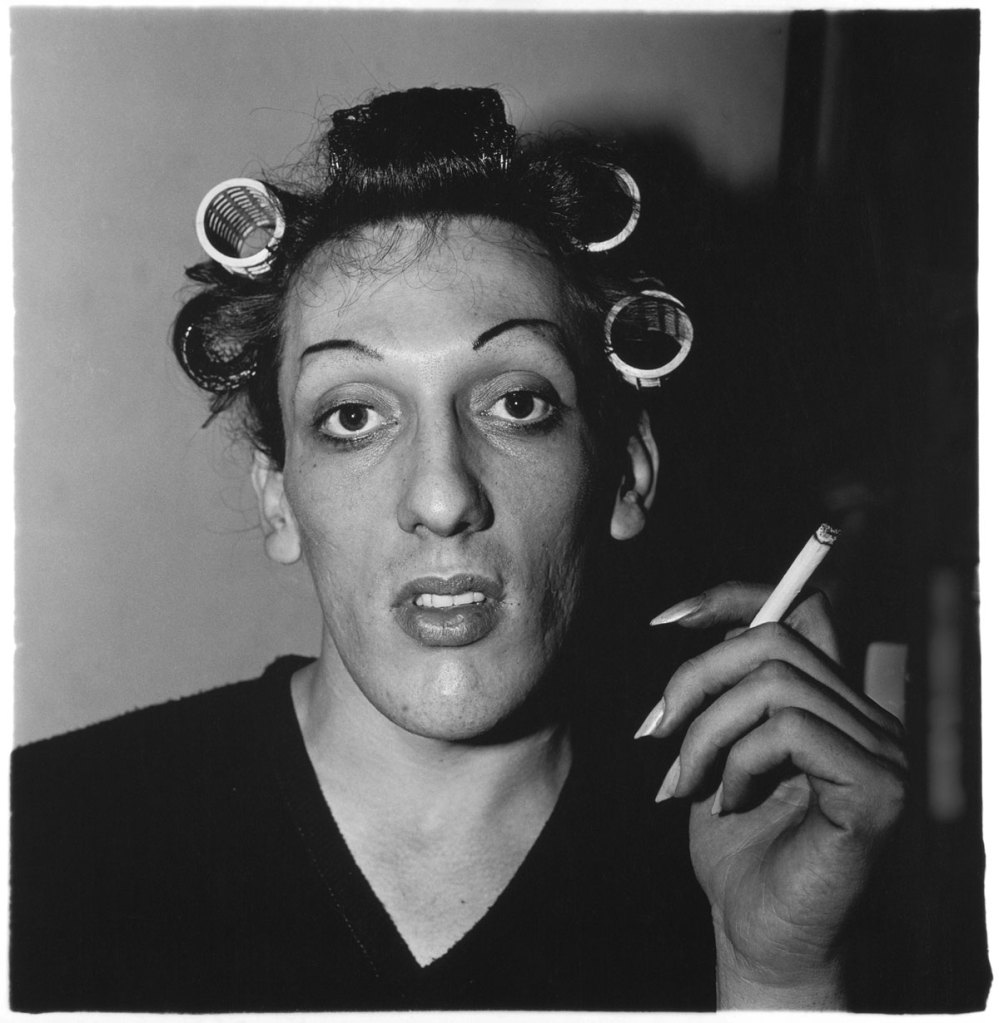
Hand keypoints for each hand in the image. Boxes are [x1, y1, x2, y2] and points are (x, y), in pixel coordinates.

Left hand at [636, 582, 906, 1008]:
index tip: (666, 621)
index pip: (801, 611)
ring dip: (706, 731)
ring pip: (775, 684)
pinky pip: (791, 731)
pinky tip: (726, 804)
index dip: (734, 597)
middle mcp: (868, 718)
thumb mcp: (712, 751)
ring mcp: (881, 752)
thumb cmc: (734, 847)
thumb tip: (683, 621)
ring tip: (682, 782)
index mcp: (831, 704)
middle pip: (774, 638)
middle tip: (654, 732)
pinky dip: (739, 760)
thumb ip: (718, 692)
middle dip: (696, 677)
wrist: (758, 935)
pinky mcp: (877, 789)